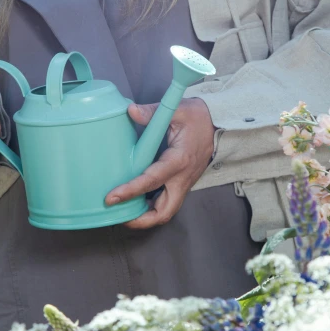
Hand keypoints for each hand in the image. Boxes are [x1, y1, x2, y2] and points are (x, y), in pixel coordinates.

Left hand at [105, 98, 215, 228]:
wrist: (218, 124)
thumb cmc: (198, 117)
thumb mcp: (178, 109)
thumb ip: (152, 112)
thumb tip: (131, 111)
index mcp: (179, 160)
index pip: (151, 181)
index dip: (130, 191)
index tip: (111, 198)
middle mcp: (182, 178)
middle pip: (164, 212)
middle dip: (141, 220)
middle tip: (117, 215)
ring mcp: (184, 184)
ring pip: (166, 211)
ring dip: (145, 217)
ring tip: (122, 212)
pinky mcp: (182, 184)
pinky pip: (167, 203)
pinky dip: (151, 208)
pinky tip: (135, 201)